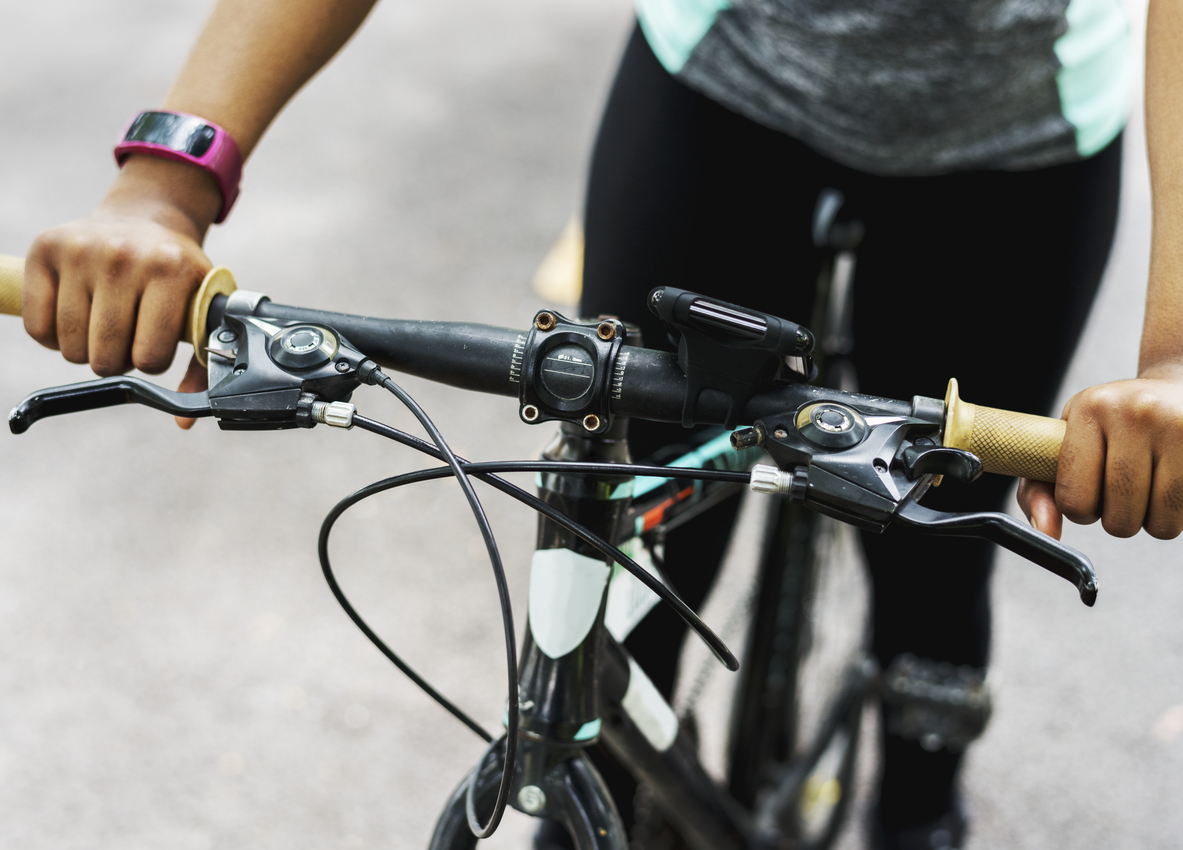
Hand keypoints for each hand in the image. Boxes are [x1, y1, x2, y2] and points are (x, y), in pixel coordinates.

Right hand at [22, 156, 221, 427]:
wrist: (146, 220)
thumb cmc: (177, 276)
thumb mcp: (202, 308)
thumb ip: (202, 365)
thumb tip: (184, 421)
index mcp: (170, 270)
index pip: (150, 357)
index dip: (151, 362)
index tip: (154, 346)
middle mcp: (124, 256)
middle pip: (106, 357)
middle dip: (117, 362)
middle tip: (126, 338)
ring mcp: (81, 250)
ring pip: (70, 348)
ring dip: (86, 351)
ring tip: (103, 326)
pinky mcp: (44, 249)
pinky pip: (37, 329)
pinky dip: (54, 338)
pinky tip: (75, 318)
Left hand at [1018, 367, 1182, 539]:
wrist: (1175, 390)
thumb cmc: (1111, 423)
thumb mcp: (1067, 442)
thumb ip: (1039, 489)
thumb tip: (1046, 531)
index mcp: (1092, 409)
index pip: (1074, 499)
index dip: (1079, 510)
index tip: (1086, 493)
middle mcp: (1136, 413)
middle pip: (1118, 519)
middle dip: (1115, 517)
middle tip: (1120, 489)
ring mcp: (1180, 428)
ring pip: (1159, 525)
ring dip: (1150, 520)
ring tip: (1147, 486)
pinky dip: (1176, 514)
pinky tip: (1171, 483)